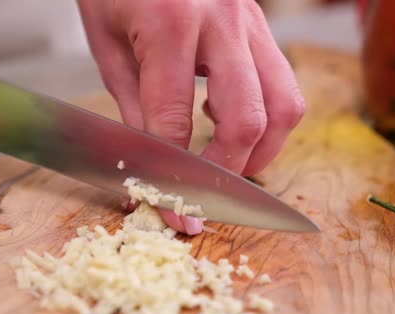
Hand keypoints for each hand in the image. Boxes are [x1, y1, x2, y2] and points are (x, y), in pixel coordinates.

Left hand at [78, 0, 304, 233]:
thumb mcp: (109, 44)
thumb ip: (135, 106)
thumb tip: (152, 164)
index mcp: (170, 25)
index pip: (175, 122)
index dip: (174, 177)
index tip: (173, 213)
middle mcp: (223, 21)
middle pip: (250, 119)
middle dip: (228, 171)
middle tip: (204, 194)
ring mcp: (251, 20)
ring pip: (285, 103)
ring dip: (262, 148)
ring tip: (227, 163)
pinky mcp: (262, 24)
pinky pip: (282, 81)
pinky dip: (264, 116)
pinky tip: (228, 119)